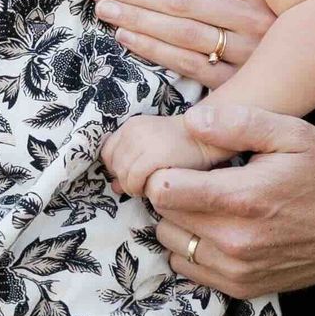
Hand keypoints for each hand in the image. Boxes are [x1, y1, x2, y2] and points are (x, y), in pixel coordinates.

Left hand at [93, 0, 274, 87]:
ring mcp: (248, 52)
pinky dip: (153, 49)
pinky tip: (125, 37)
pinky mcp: (238, 82)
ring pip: (182, 31)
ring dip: (137, 18)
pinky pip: (188, 64)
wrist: (306, 67)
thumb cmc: (270, 18)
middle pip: (181, 1)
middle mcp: (254, 17)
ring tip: (105, 8)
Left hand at [100, 113, 217, 199]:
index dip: (116, 168)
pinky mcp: (153, 155)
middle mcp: (133, 130)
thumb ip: (130, 164)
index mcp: (131, 126)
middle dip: (124, 180)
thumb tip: (113, 187)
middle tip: (141, 185)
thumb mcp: (151, 151)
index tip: (131, 176)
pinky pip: (133, 179)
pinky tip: (151, 189)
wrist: (208, 141)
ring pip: (122, 174)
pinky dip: (138, 188)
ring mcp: (143, 141)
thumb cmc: (181, 149)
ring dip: (132, 186)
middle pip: (114, 165)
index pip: (107, 153)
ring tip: (147, 187)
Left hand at [145, 102, 314, 297]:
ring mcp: (239, 269)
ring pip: (173, 244)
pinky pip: (190, 269)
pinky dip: (193, 248)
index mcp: (243, 199)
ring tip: (208, 203)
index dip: (164, 171)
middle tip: (197, 179)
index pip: (164, 190)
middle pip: (164, 217)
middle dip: (173, 194)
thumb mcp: (291, 133)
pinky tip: (217, 228)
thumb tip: (192, 120)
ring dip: (181, 222)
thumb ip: (239, 123)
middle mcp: (236, 241)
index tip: (181, 162)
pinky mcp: (244, 286)